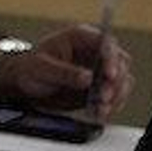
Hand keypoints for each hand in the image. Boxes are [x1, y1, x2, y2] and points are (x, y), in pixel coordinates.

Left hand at [0, 25, 133, 120]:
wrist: (28, 85)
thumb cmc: (31, 68)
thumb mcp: (41, 68)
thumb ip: (64, 72)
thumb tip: (88, 78)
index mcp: (80, 37)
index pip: (104, 42)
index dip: (111, 57)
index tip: (109, 74)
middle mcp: (95, 51)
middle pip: (120, 62)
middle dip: (115, 81)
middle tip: (103, 97)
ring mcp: (101, 69)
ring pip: (122, 80)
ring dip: (116, 96)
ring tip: (101, 109)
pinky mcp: (102, 86)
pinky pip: (116, 95)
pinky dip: (112, 105)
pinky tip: (100, 113)